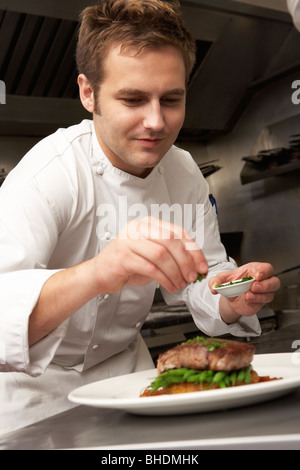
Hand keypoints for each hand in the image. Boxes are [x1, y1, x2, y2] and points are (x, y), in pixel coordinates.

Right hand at [93, 216, 207, 293]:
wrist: (100, 274)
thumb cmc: (127, 264)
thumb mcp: (152, 255)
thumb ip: (171, 255)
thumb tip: (195, 266)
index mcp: (148, 224)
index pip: (178, 232)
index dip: (194, 250)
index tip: (202, 265)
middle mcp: (138, 228)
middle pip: (171, 241)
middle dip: (186, 262)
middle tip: (193, 276)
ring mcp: (129, 241)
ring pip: (161, 255)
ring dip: (176, 272)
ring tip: (181, 284)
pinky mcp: (123, 257)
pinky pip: (150, 268)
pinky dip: (165, 279)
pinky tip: (170, 286)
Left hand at [209, 262, 280, 322]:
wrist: (230, 297)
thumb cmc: (231, 283)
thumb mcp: (221, 279)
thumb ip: (216, 281)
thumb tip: (213, 288)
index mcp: (255, 270)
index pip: (267, 268)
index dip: (264, 271)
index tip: (257, 275)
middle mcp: (263, 281)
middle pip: (274, 281)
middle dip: (266, 284)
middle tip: (253, 286)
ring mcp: (263, 292)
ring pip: (270, 293)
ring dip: (260, 294)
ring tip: (248, 294)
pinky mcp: (261, 302)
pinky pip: (263, 302)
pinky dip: (256, 301)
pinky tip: (248, 298)